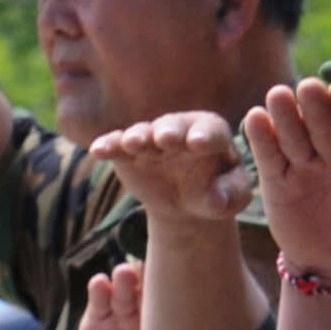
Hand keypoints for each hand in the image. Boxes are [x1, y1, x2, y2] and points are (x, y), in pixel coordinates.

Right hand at [91, 110, 252, 229]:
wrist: (185, 203)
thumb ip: (232, 195)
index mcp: (211, 135)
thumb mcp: (231, 197)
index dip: (205, 136)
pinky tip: (98, 151)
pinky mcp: (127, 151)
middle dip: (169, 131)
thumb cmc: (216, 194)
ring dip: (138, 137)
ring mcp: (151, 138)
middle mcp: (180, 130)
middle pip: (174, 126)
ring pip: (143, 133)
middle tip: (166, 139)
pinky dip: (108, 146)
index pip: (211, 130)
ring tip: (133, 144)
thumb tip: (219, 201)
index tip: (199, 143)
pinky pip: (116, 145)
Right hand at [244, 80, 330, 279]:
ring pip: (294, 134)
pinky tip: (256, 118)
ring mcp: (305, 162)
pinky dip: (260, 137)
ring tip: (279, 95)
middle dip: (317, 106)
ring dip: (286, 114)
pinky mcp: (278, 178)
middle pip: (324, 123)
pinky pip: (269, 155)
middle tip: (309, 87)